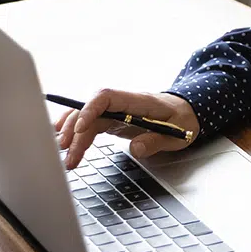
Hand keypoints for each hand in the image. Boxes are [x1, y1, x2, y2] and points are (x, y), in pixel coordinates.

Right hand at [55, 89, 200, 168]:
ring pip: (87, 118)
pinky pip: (90, 124)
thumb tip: (136, 148)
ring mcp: (116, 111)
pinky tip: (63, 140)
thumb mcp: (177, 134)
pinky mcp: (113, 120)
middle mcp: (122, 103)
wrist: (187, 112)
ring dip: (72, 134)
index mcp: (138, 101)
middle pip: (91, 111)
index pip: (107, 97)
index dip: (90, 109)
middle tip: (68, 154)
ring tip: (63, 154)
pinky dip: (75, 132)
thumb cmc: (183, 119)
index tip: (80, 128)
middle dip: (76, 131)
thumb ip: (156, 141)